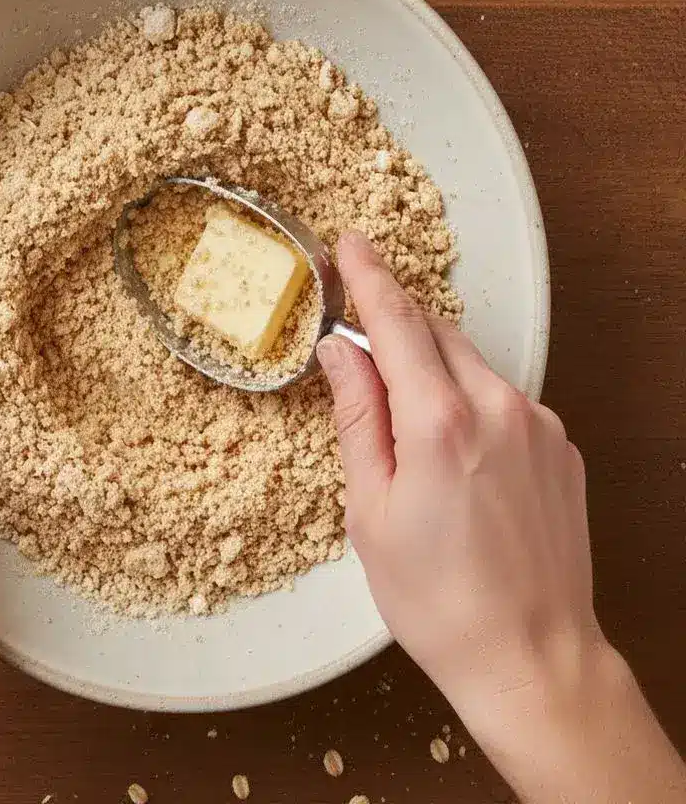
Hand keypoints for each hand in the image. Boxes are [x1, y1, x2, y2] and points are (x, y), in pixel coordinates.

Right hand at [318, 232, 685, 802]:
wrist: (532, 656)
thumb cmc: (436, 597)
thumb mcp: (370, 508)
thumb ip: (357, 416)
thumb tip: (339, 353)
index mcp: (439, 421)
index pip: (397, 322)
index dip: (369, 277)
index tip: (350, 244)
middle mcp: (499, 407)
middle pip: (437, 335)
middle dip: (396, 330)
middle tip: (360, 355)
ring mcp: (538, 426)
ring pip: (471, 365)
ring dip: (432, 372)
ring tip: (408, 432)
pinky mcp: (561, 448)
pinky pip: (503, 399)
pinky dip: (469, 403)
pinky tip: (455, 457)